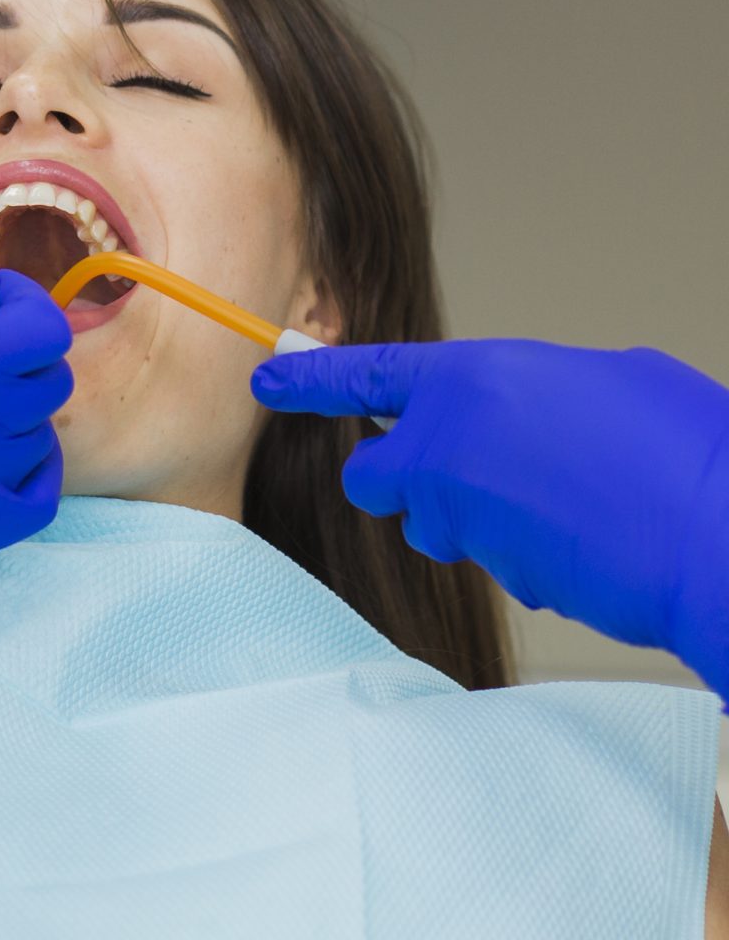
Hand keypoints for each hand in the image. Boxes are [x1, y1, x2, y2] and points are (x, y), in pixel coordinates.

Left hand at [252, 339, 728, 700]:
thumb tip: (516, 413)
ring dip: (469, 518)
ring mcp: (462, 515)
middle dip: (398, 478)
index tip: (266, 374)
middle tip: (452, 473)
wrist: (718, 535)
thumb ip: (529, 393)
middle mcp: (446, 445)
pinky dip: (520, 549)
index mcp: (470, 378)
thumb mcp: (600, 379)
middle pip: (372, 475)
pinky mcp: (492, 573)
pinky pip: (490, 558)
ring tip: (554, 502)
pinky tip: (580, 536)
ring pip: (432, 523)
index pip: (363, 375)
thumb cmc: (676, 444)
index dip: (308, 377)